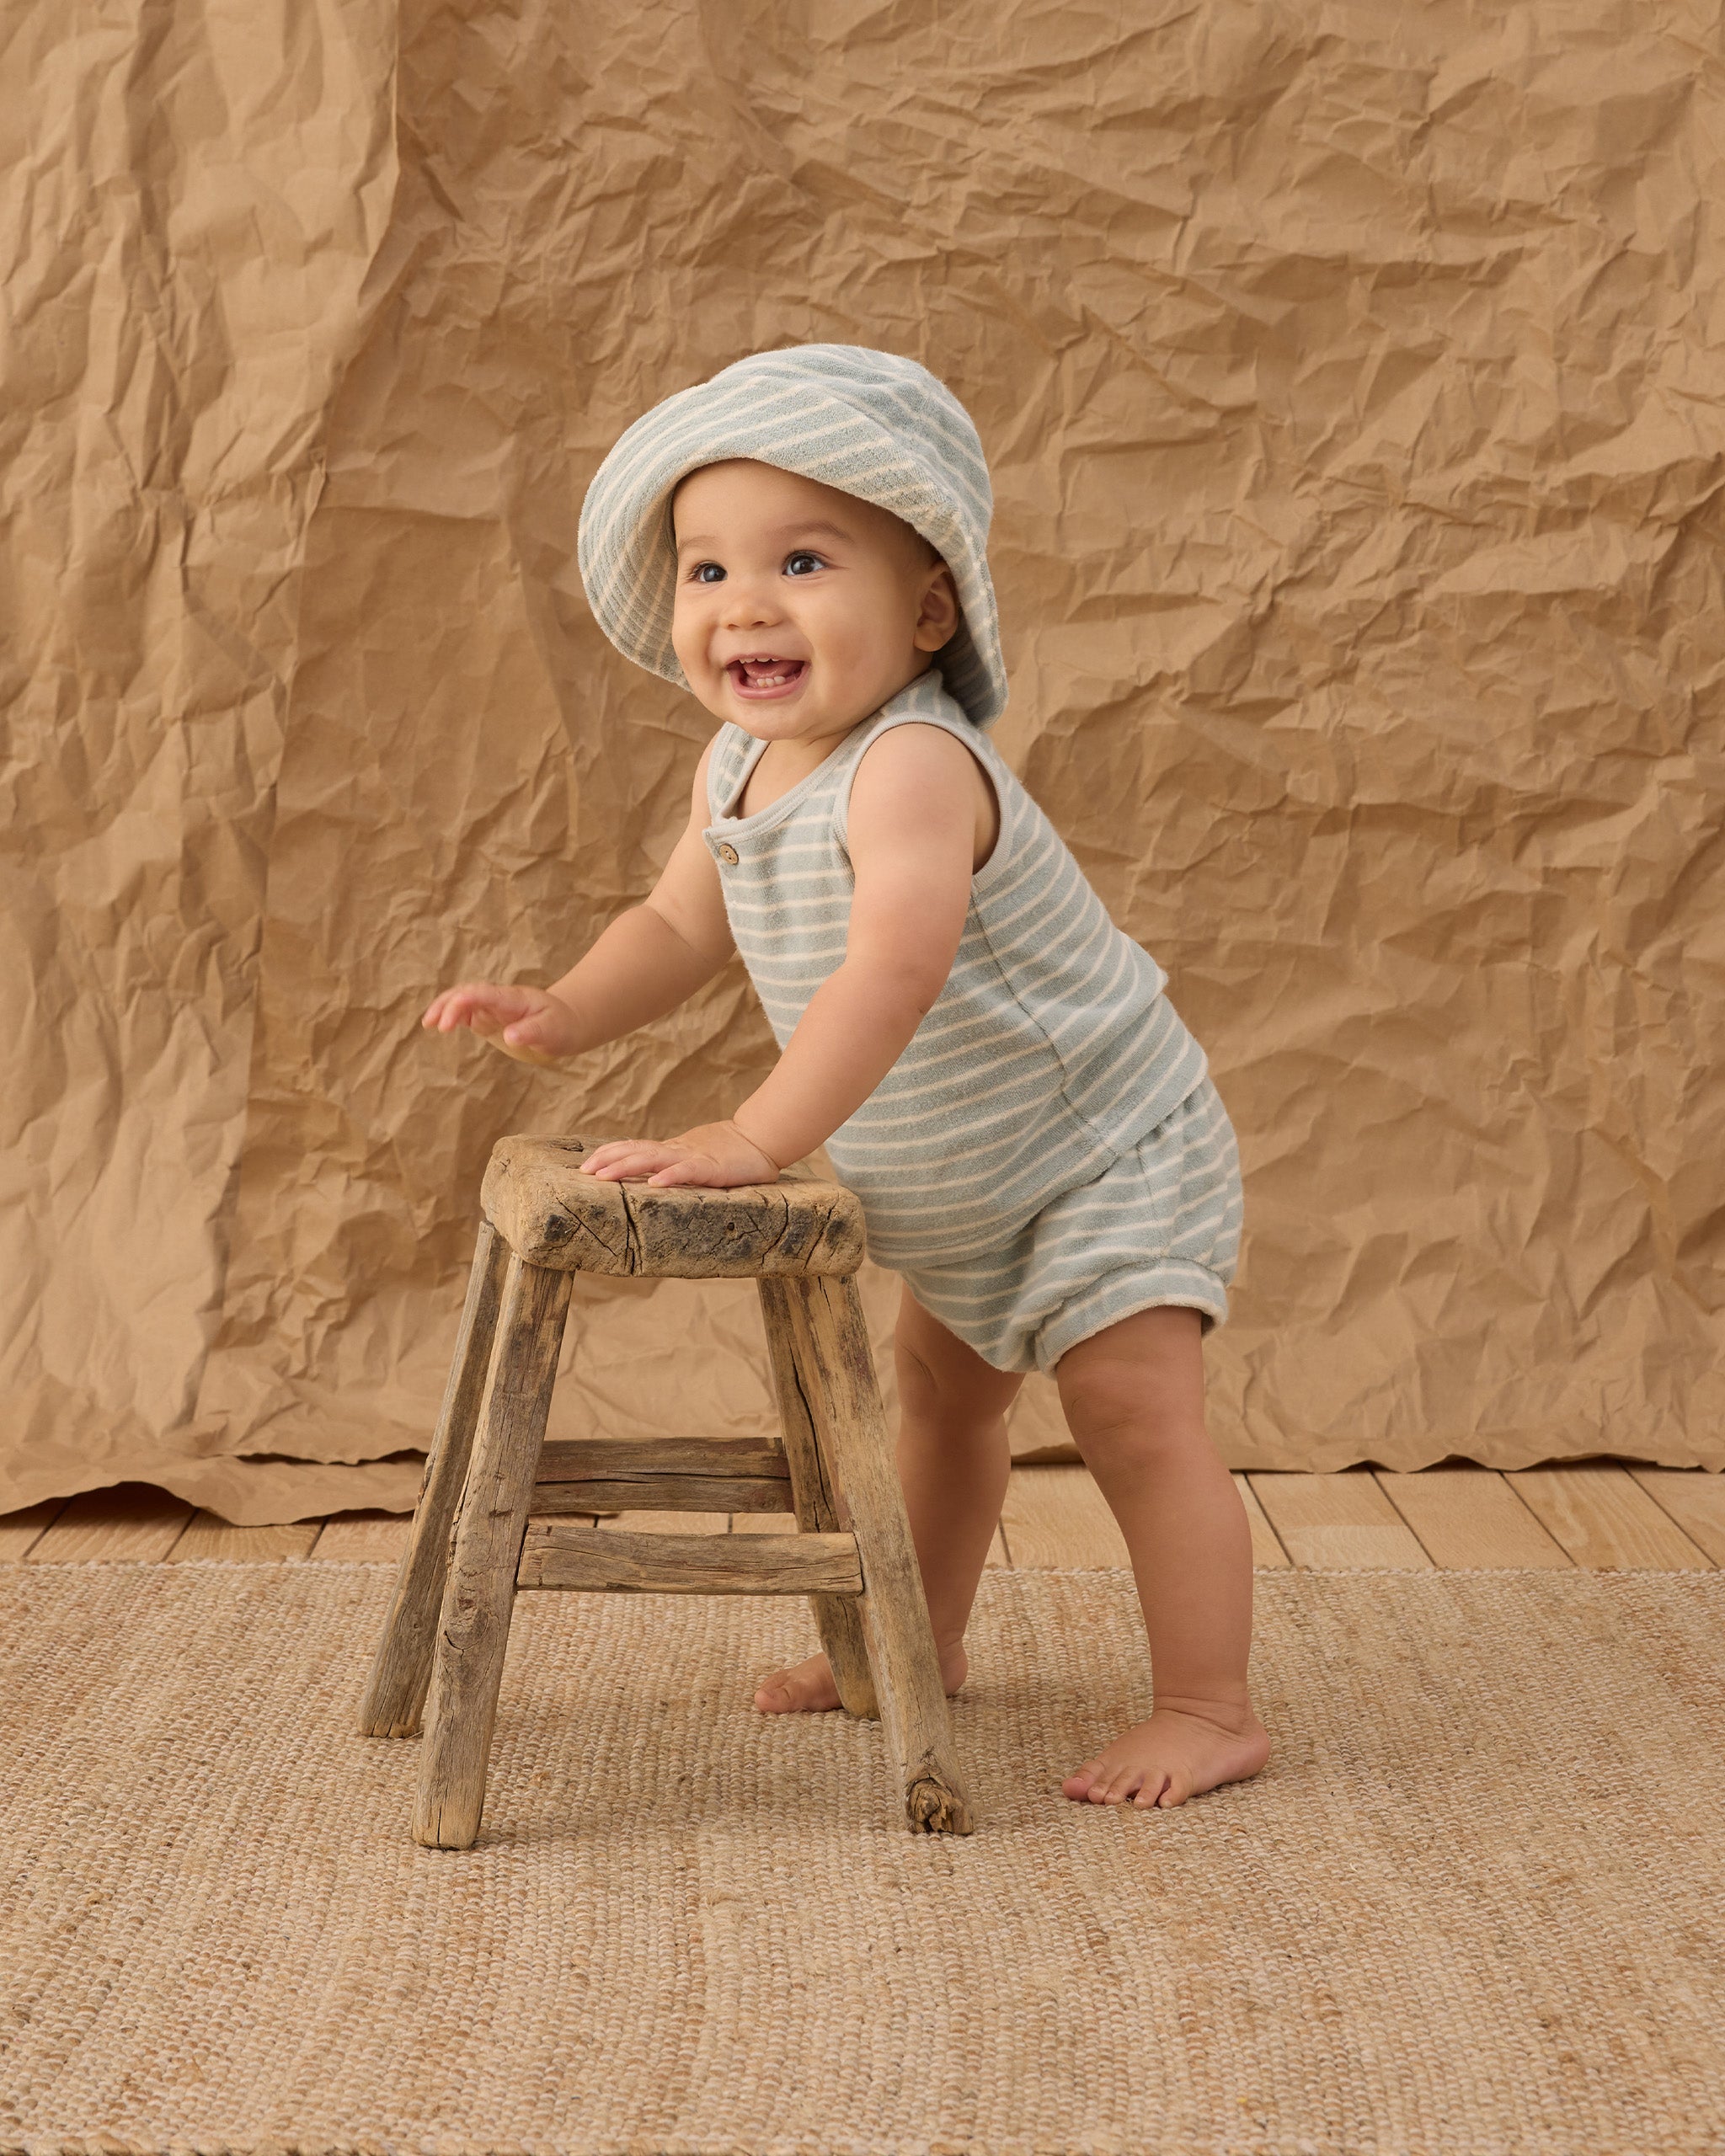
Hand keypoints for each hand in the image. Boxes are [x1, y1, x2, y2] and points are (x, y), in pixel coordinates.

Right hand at [421, 981, 581, 1066]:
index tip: (448, 1023)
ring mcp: (492, 1007)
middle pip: (466, 992)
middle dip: (446, 1004)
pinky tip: (439, 1026)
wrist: (568, 1023)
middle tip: (432, 1024)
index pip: (482, 994)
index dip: (462, 1004)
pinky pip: (465, 1012)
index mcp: (513, 998)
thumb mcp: (552, 1031)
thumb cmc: (561, 1026)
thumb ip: (531, 1032)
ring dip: (444, 1008)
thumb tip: (509, 1037)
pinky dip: (450, 1016)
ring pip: (462, 1000)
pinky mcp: (489, 1018)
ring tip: (428, 1024)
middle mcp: (499, 999)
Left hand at [583, 1120, 780, 1188]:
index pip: (635, 1147)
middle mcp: (678, 1151)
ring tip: (604, 1176)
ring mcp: (694, 1158)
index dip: (610, 1153)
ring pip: (654, 1159)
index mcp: (673, 1150)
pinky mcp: (713, 1169)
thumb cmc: (733, 1152)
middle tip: (584, 1172)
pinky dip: (670, 1176)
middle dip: (608, 1161)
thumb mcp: (697, 1157)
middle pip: (636, 1151)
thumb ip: (677, 1164)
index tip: (587, 1163)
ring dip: (627, 1167)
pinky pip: (688, 1172)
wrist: (764, 1139)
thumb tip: (652, 1175)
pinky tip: (654, 1183)